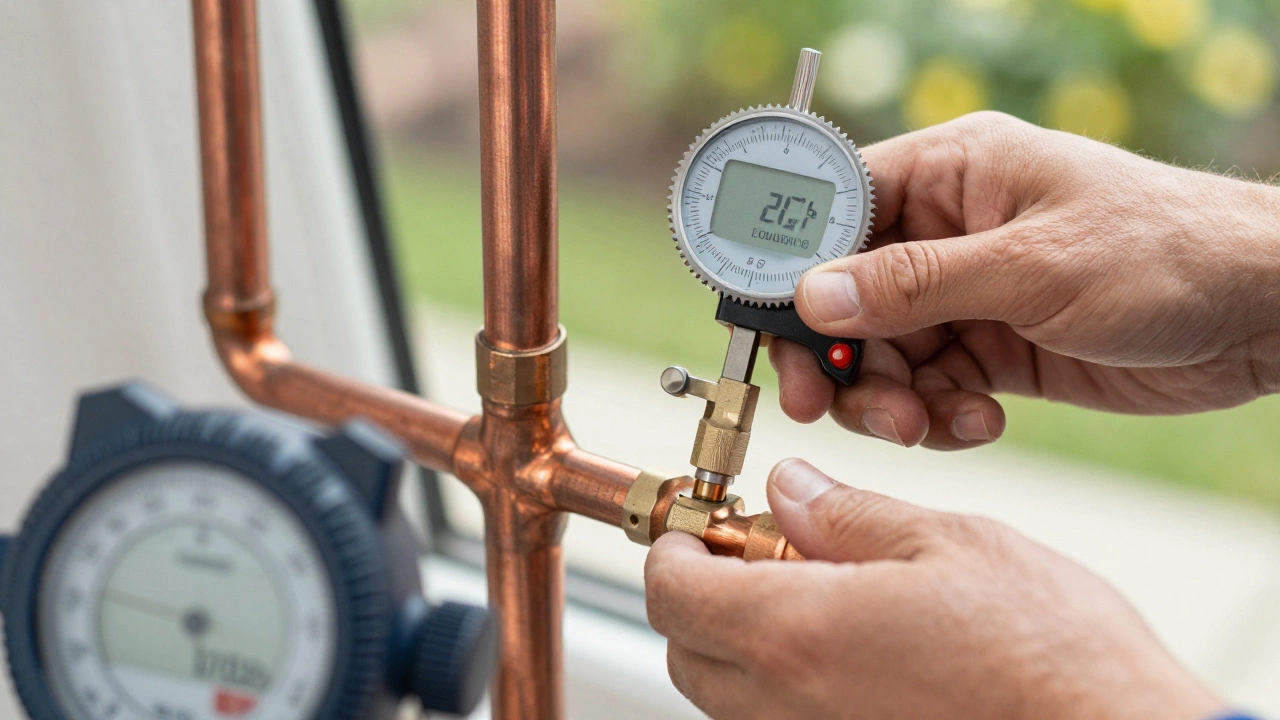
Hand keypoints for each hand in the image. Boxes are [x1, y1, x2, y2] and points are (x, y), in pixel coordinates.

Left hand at [645, 459, 1222, 719]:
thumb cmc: (1049, 653)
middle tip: (759, 549)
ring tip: (816, 592)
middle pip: (686, 648)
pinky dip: (785, 682)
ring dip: (741, 637)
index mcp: (797, 631)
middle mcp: (789, 703)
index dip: (675, 546)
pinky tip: (852, 646)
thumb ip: (848, 516)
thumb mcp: (948, 544)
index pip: (673, 591)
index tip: (703, 521)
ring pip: (727, 694)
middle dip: (699, 592)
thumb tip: (791, 489)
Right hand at [772, 112, 1279, 448]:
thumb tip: (815, 296)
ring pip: (881, 353)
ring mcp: (968, 294)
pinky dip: (937, 414)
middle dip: (836, 355)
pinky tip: (977, 422)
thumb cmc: (1166, 253)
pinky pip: (929, 387)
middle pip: (844, 296)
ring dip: (887, 397)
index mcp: (951, 174)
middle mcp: (948, 231)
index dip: (793, 268)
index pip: (838, 210)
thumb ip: (917, 285)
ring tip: (922, 423)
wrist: (1260, 314)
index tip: (772, 328)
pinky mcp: (991, 349)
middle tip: (826, 404)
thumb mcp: (1034, 267)